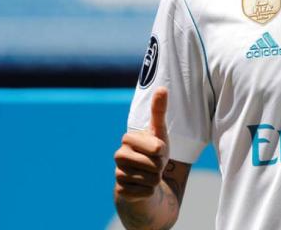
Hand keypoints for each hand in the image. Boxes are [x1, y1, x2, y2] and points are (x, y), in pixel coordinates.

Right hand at [114, 87, 169, 201]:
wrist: (145, 179)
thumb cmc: (154, 152)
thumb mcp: (159, 131)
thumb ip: (159, 111)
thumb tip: (162, 88)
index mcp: (127, 139)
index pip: (157, 147)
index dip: (162, 151)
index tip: (157, 150)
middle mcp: (118, 155)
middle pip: (154, 165)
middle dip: (160, 166)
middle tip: (153, 164)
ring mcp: (118, 174)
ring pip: (151, 179)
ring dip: (155, 179)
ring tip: (149, 174)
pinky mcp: (121, 191)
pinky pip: (146, 192)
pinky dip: (150, 191)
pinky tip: (143, 186)